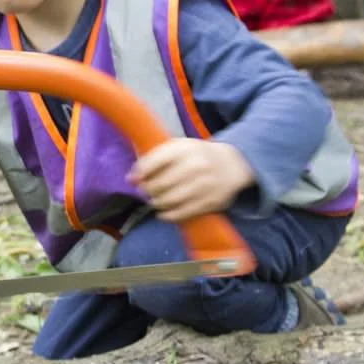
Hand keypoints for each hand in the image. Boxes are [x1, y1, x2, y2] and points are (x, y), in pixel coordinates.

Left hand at [128, 139, 254, 221]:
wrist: (233, 164)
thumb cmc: (198, 155)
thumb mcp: (179, 147)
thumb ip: (154, 158)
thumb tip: (130, 178)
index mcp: (185, 149)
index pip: (154, 161)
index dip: (140, 172)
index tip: (134, 179)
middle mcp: (195, 166)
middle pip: (160, 184)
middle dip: (147, 190)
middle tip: (146, 192)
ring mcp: (204, 185)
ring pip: (170, 200)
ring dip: (157, 203)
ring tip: (155, 200)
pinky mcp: (210, 202)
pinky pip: (182, 213)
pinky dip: (168, 215)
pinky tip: (164, 213)